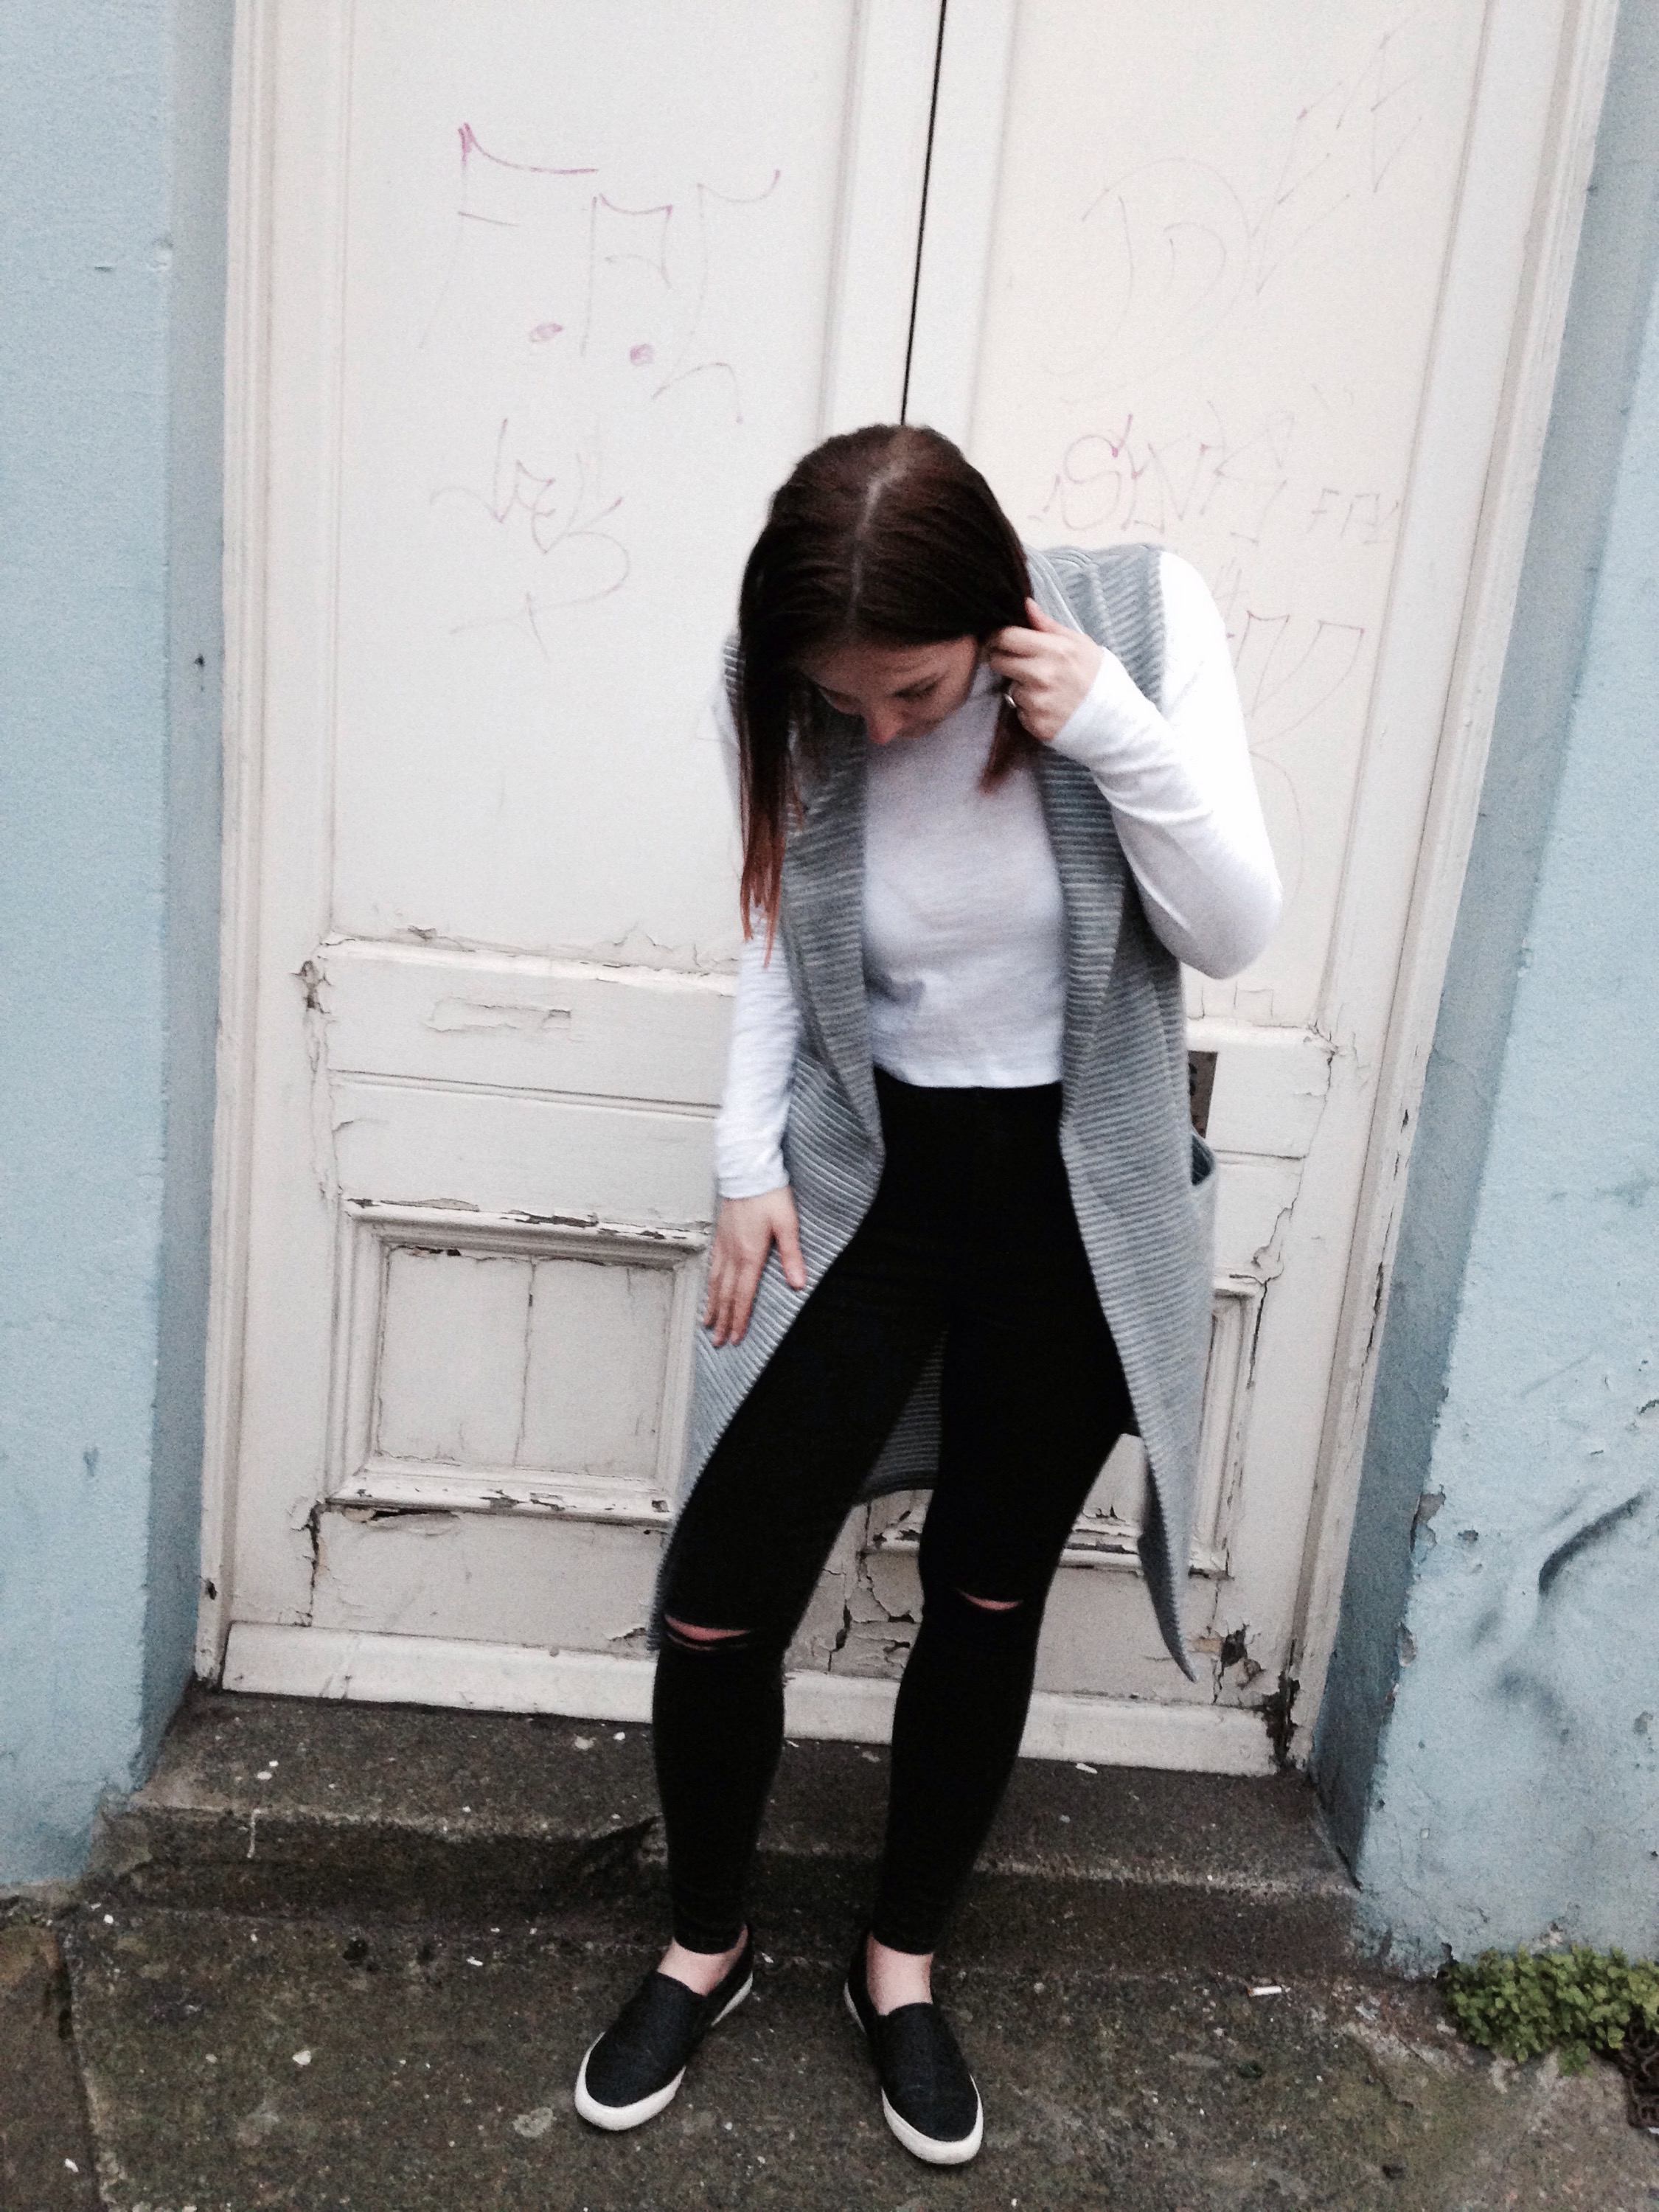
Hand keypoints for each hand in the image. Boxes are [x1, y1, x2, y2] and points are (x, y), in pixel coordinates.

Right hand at [702, 1187, 806, 1345]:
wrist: (748, 1169)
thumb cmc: (769, 1194)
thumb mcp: (787, 1224)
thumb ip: (791, 1255)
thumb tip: (797, 1284)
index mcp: (750, 1254)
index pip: (743, 1295)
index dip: (739, 1318)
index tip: (735, 1337)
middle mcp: (733, 1253)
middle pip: (726, 1295)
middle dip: (723, 1320)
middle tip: (718, 1342)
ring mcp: (724, 1245)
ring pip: (715, 1283)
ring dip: (712, 1306)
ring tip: (708, 1324)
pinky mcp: (720, 1235)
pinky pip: (712, 1267)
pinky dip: (709, 1285)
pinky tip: (709, 1290)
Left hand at [986, 598, 1103, 742]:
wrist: (1114, 718)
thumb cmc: (1097, 677)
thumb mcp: (1079, 643)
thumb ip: (1048, 625)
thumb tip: (1026, 605)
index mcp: (1054, 650)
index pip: (1006, 637)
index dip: (997, 637)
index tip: (999, 641)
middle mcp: (1042, 676)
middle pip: (998, 661)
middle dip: (1003, 660)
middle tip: (1018, 664)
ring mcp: (1038, 702)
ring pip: (1010, 688)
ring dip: (1021, 687)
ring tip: (1045, 689)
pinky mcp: (1035, 724)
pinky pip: (1019, 710)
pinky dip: (1029, 708)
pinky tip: (1049, 706)